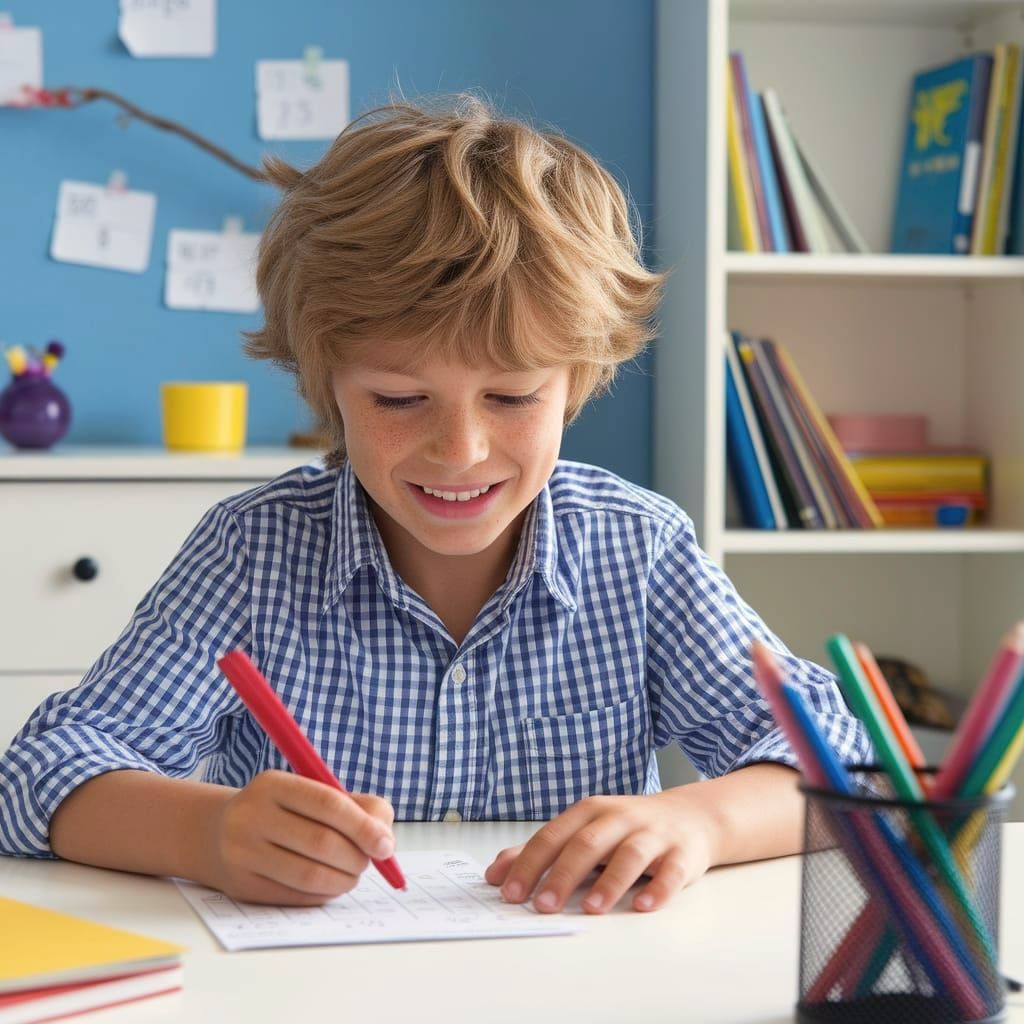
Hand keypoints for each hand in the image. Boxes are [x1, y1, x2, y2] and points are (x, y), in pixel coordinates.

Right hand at [204, 770, 394, 905]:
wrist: (217, 833)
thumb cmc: (282, 812)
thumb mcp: (311, 793)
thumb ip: (356, 806)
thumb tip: (385, 838)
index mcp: (273, 784)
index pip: (328, 804)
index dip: (363, 826)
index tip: (386, 845)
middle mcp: (252, 816)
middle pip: (321, 842)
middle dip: (357, 857)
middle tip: (370, 861)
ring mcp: (241, 852)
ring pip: (308, 875)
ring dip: (344, 879)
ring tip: (353, 875)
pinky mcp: (241, 885)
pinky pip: (294, 896)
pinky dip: (323, 894)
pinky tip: (331, 885)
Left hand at [484, 790, 717, 913]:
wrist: (690, 816)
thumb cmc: (627, 828)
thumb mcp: (584, 831)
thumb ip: (541, 851)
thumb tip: (496, 873)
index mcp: (590, 812)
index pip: (553, 836)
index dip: (529, 864)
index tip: (509, 893)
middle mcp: (619, 818)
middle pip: (587, 844)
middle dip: (563, 875)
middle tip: (542, 906)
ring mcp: (652, 834)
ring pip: (629, 855)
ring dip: (610, 882)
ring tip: (592, 909)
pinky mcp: (682, 854)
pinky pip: (671, 871)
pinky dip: (658, 888)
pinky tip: (643, 906)